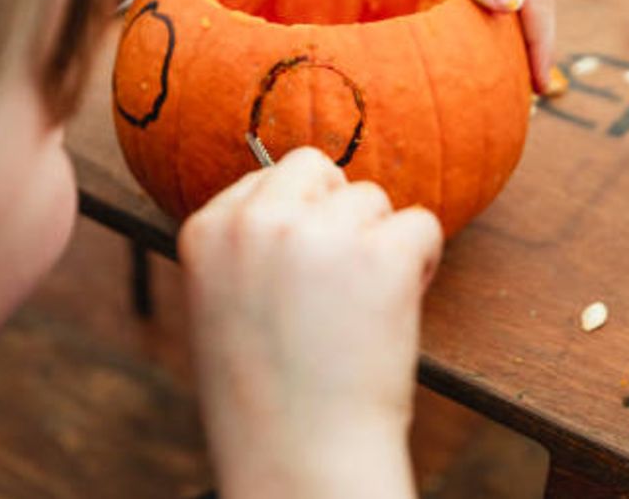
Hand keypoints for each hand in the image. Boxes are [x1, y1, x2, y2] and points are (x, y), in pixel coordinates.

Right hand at [179, 147, 441, 498]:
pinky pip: (422, 223)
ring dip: (379, 244)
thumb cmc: (265, 397)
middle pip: (319, 168)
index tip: (301, 278)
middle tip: (339, 282)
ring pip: (373, 197)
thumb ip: (250, 246)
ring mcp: (319, 234)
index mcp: (207, 230)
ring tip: (361, 311)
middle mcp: (257, 220)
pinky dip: (422, 263)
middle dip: (338, 213)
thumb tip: (307, 196)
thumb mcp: (223, 305)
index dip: (299, 221)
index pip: (269, 177)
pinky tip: (396, 311)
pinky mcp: (381, 254)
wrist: (300, 459)